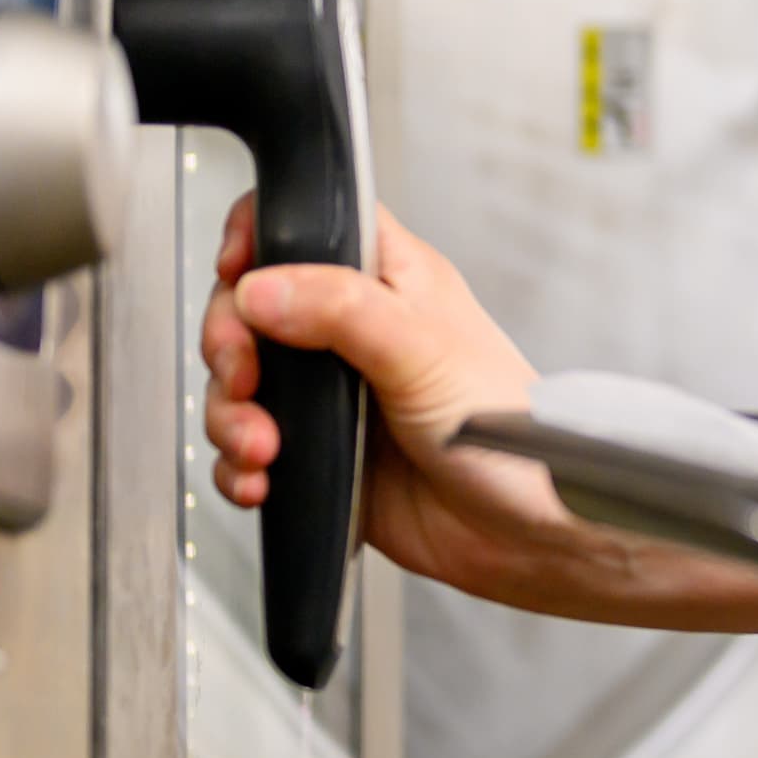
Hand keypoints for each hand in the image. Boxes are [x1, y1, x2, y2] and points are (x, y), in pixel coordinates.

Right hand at [199, 196, 757, 623]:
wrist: (527, 531)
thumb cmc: (511, 430)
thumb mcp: (423, 351)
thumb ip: (341, 310)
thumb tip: (262, 288)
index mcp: (388, 280)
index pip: (304, 226)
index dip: (258, 240)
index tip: (236, 274)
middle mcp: (353, 331)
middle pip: (250, 310)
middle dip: (230, 346)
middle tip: (245, 378)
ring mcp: (333, 396)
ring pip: (241, 384)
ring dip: (231, 416)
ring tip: (262, 447)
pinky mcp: (320, 454)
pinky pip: (249, 452)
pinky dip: (239, 468)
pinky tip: (262, 480)